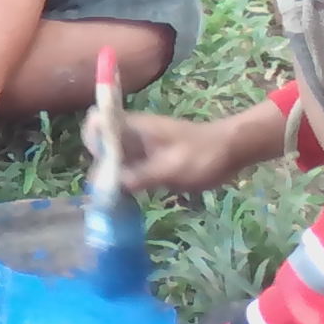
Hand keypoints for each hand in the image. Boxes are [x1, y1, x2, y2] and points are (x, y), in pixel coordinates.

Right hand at [94, 111, 246, 194]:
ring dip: (110, 178)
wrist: (232, 151)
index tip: (100, 164)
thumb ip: (141, 176)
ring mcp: (141, 148)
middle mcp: (133, 135)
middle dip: (99, 166)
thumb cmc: (203, 154)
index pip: (98, 120)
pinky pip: (128, 170)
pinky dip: (124, 184)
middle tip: (105, 193)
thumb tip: (112, 187)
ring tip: (113, 202)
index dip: (91, 139)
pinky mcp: (150, 161)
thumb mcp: (172, 167)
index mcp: (135, 126)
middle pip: (101, 145)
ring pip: (113, 160)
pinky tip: (127, 202)